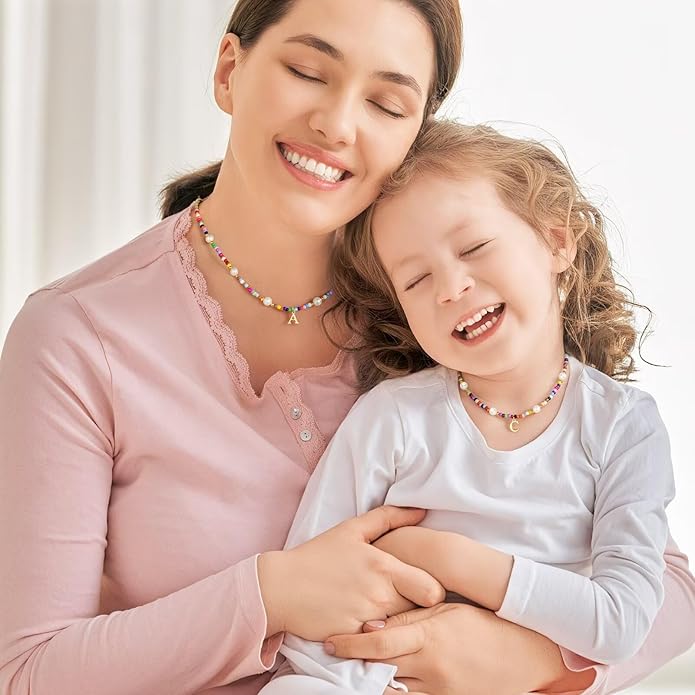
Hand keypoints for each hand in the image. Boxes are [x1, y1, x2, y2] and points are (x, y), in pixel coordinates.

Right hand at [257, 506, 444, 639]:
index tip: (421, 587)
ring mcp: (366, 620)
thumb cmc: (318, 555)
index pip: (433, 590)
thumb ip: (389, 518)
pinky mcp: (353, 640)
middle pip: (419, 612)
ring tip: (380, 611)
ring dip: (395, 622)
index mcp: (384, 567)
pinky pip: (376, 644)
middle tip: (401, 599)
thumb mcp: (352, 529)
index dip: (433, 591)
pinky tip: (362, 624)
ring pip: (400, 629)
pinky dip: (374, 637)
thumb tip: (421, 511)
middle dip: (414, 607)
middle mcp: (379, 595)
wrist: (280, 586)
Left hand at [326, 603, 582, 694]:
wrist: (522, 654)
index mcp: (429, 637)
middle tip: (333, 657)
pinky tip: (386, 683)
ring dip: (373, 682)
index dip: (351, 644)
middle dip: (356, 665)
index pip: (380, 644)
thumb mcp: (445, 611)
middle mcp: (431, 668)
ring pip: (393, 691)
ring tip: (356, 671)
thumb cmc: (480, 624)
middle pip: (380, 671)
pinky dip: (396, 693)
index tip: (329, 642)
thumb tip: (371, 625)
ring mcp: (439, 691)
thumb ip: (409, 617)